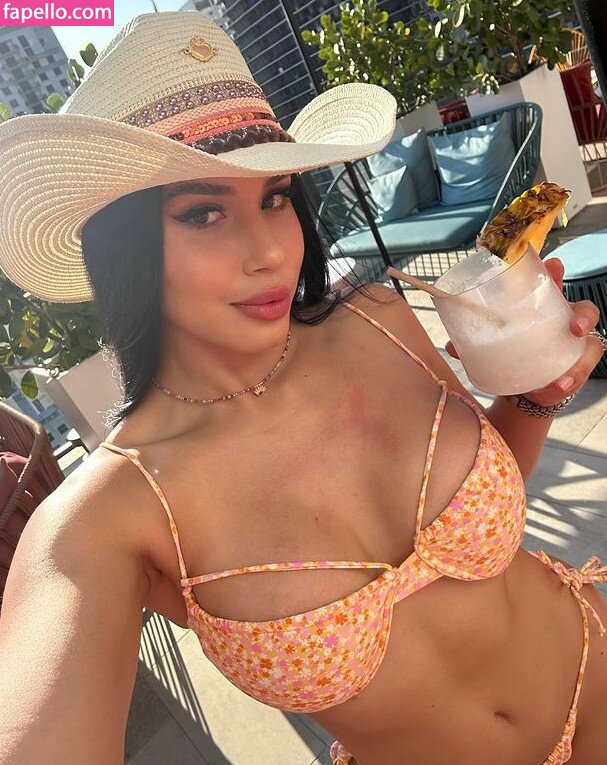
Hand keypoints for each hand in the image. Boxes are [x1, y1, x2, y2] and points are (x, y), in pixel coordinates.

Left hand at [445, 257, 603, 405]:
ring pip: (590, 347)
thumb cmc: (508, 354)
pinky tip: (557, 389)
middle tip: (575, 328)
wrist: (520, 387)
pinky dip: (567, 384)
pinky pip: (581, 375)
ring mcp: (574, 348)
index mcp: (541, 310)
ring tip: (562, 380)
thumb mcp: (491, 344)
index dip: (556, 273)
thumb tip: (451, 345)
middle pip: (585, 311)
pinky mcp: (576, 369)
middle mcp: (563, 324)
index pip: (553, 285)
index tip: (554, 264)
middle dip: (583, 316)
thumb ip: (472, 343)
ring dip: (579, 364)